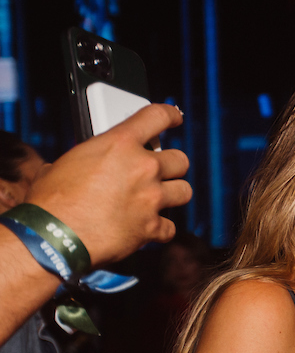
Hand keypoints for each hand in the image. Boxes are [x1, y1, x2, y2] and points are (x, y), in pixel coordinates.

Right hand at [25, 104, 190, 265]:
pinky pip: (170, 227)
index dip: (170, 115)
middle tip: (157, 173)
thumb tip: (78, 164)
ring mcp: (152, 198)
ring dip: (172, 195)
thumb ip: (87, 158)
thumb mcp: (65, 163)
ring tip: (156, 200)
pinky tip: (145, 228)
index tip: (175, 118)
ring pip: (184, 191)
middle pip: (180, 159)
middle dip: (171, 166)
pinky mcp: (152, 227)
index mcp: (120, 144)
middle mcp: (143, 168)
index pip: (157, 117)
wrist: (53, 237)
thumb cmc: (52, 201)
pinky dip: (159, 229)